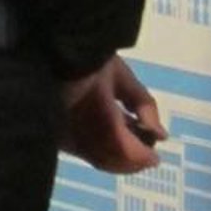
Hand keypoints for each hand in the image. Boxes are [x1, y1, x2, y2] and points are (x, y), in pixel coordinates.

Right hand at [60, 54, 165, 171]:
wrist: (50, 49)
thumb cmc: (89, 57)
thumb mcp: (122, 76)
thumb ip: (144, 105)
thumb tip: (160, 135)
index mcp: (100, 119)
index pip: (127, 151)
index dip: (144, 157)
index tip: (156, 156)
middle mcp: (81, 135)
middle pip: (112, 161)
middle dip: (132, 159)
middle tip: (145, 148)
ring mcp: (66, 137)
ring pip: (98, 159)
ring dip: (117, 156)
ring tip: (128, 138)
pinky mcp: (57, 136)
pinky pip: (85, 152)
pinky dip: (102, 150)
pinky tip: (110, 135)